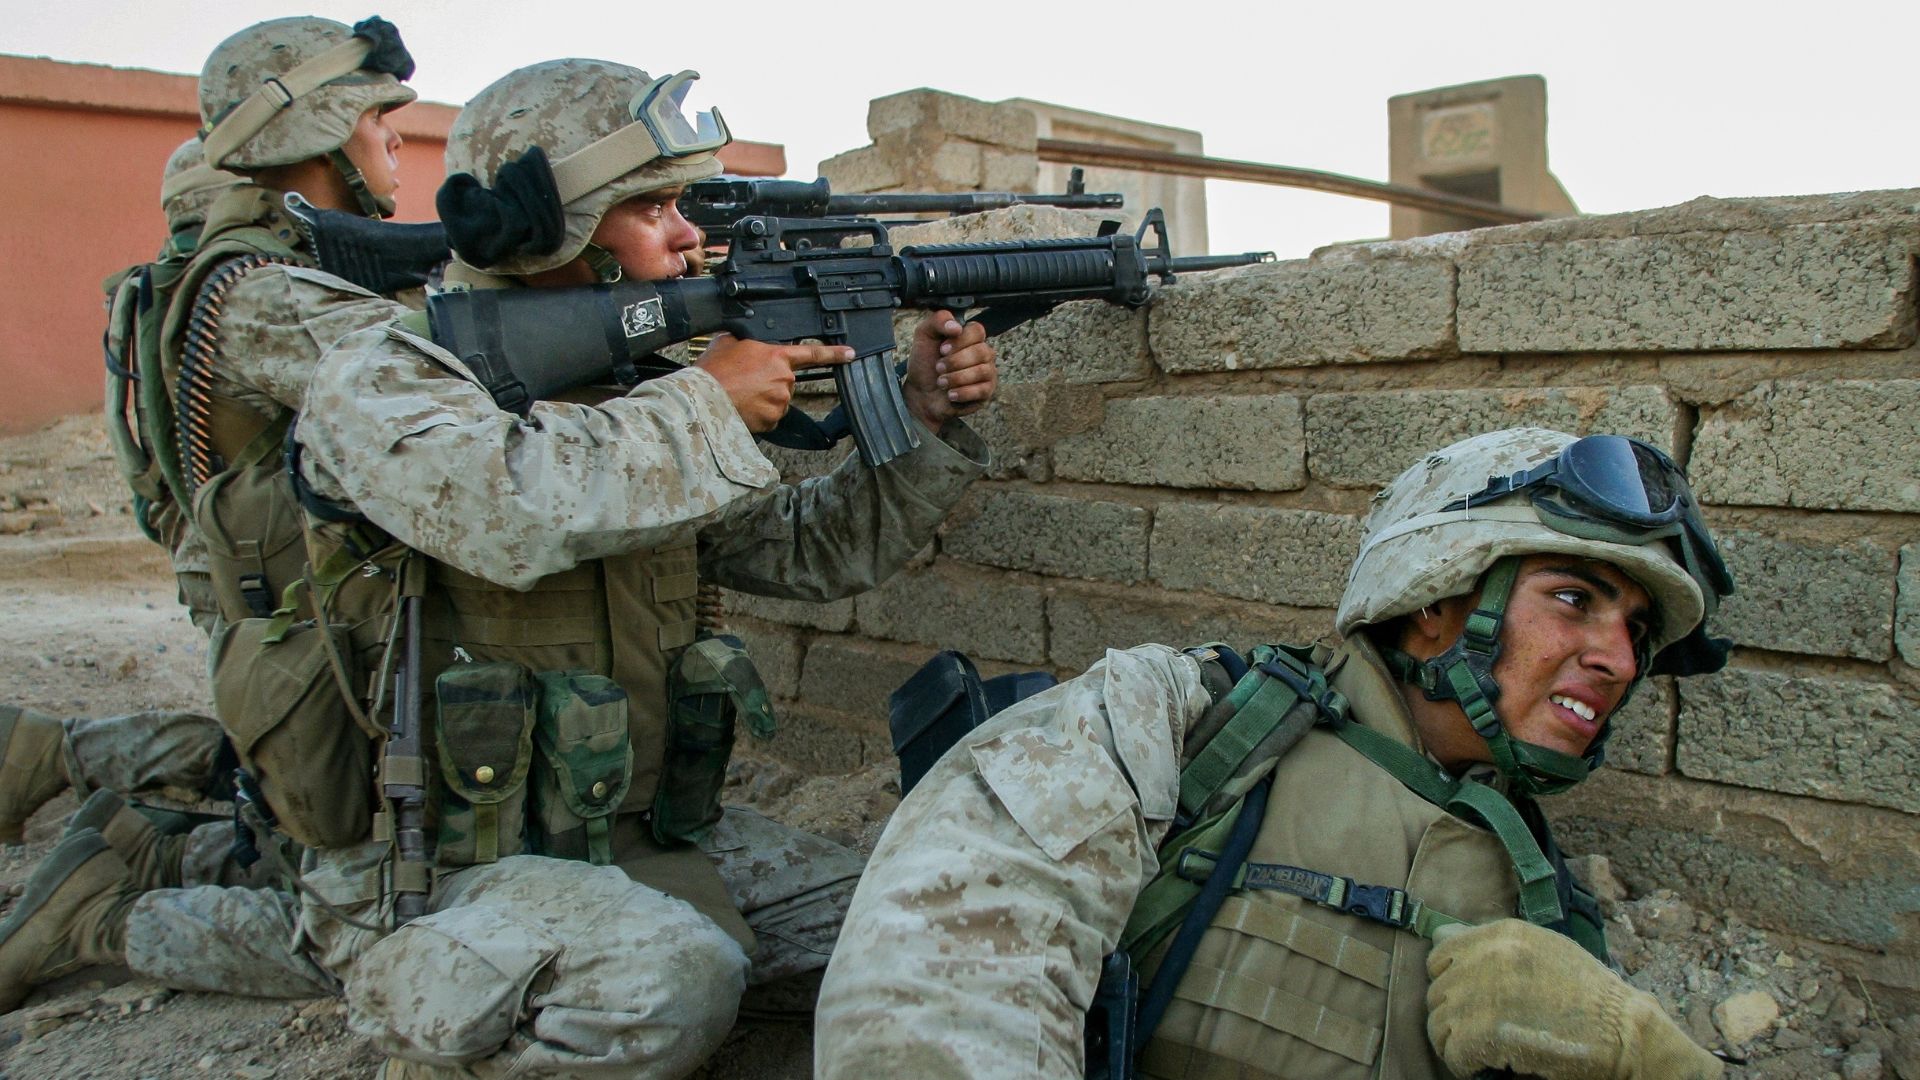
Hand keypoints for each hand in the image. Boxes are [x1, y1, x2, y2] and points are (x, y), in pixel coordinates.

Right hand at [695, 334, 853, 432]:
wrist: (703, 399)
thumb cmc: (713, 371)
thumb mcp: (729, 341)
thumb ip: (747, 340)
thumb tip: (747, 341)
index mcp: (777, 356)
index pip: (812, 354)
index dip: (834, 353)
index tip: (850, 353)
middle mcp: (784, 379)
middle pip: (785, 382)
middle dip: (768, 382)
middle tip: (744, 381)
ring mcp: (780, 402)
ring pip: (777, 401)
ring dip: (763, 400)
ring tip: (739, 395)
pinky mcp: (773, 421)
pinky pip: (770, 418)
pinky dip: (758, 415)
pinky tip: (742, 409)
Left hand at [902, 310, 996, 431]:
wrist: (920, 392)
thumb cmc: (925, 363)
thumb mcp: (924, 335)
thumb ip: (938, 320)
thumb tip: (957, 327)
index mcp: (970, 337)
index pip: (977, 331)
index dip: (960, 341)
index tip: (942, 349)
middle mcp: (983, 353)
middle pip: (981, 351)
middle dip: (955, 362)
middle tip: (938, 368)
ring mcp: (987, 372)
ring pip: (982, 371)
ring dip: (956, 378)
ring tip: (941, 382)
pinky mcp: (986, 392)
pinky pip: (982, 390)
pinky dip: (962, 393)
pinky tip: (950, 394)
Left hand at [1427, 920, 1722, 1079]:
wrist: (1626, 1032)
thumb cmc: (1589, 997)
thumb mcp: (1542, 950)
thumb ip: (1491, 945)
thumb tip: (1438, 938)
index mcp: (1502, 933)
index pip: (1441, 954)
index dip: (1452, 983)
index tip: (1472, 1004)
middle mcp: (1488, 955)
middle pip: (1436, 991)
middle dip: (1455, 1016)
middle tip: (1484, 1035)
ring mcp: (1485, 990)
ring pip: (1437, 1023)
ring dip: (1458, 1042)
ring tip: (1488, 1051)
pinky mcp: (1486, 1029)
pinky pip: (1451, 1051)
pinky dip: (1465, 1064)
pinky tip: (1490, 1065)